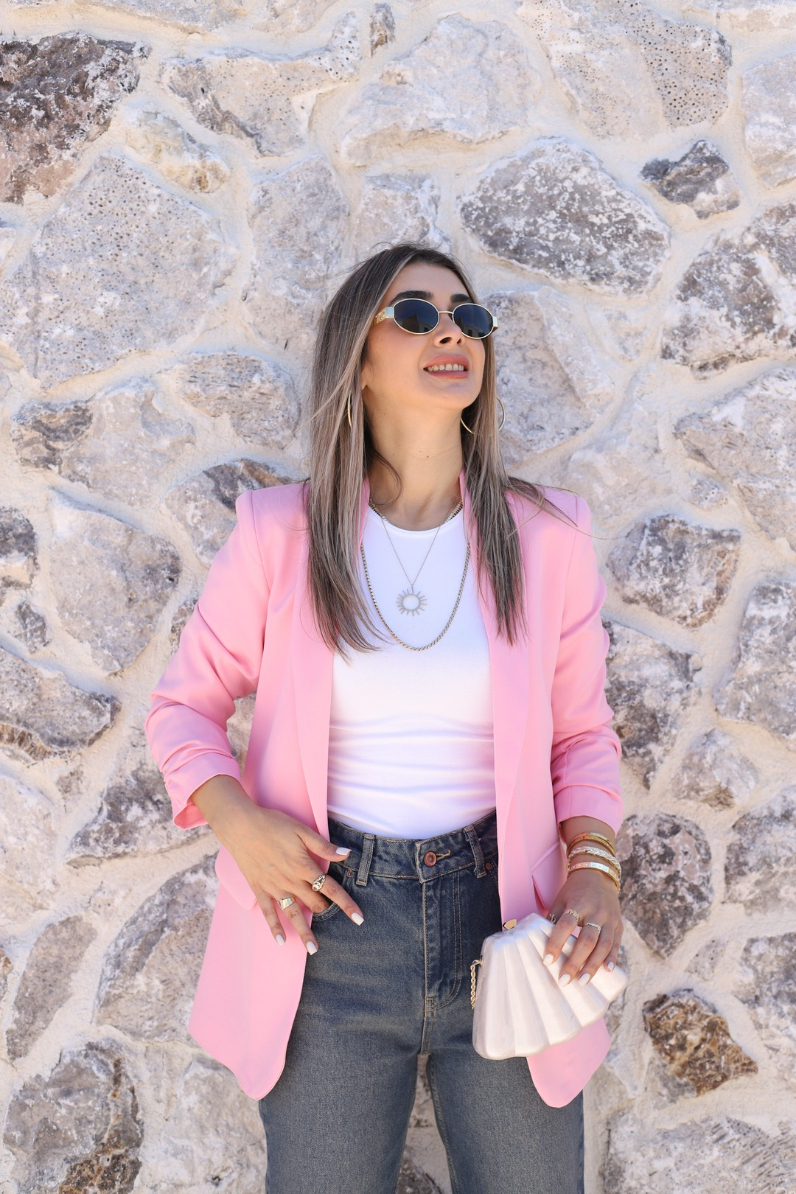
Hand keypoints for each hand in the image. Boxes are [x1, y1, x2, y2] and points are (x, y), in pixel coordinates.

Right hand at [219, 801, 364, 954]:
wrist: (241, 826)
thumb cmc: (273, 824)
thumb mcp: (302, 830)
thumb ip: (324, 846)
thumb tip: (347, 853)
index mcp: (304, 866)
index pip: (331, 889)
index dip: (346, 904)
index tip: (359, 919)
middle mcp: (291, 881)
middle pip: (314, 903)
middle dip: (325, 911)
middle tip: (332, 915)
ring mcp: (274, 887)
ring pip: (293, 914)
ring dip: (304, 933)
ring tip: (313, 949)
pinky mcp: (259, 889)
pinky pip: (268, 912)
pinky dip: (274, 927)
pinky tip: (281, 940)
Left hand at [541, 869, 621, 986]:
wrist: (598, 875)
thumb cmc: (574, 891)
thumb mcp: (561, 900)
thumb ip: (554, 919)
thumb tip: (541, 943)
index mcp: (578, 904)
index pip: (566, 925)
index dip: (556, 943)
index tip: (547, 961)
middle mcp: (596, 912)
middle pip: (586, 940)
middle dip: (575, 962)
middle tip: (564, 981)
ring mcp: (610, 918)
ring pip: (604, 945)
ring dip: (593, 965)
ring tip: (582, 981)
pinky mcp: (619, 924)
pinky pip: (617, 944)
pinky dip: (613, 958)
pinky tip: (607, 971)